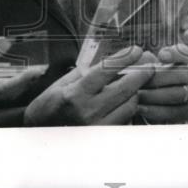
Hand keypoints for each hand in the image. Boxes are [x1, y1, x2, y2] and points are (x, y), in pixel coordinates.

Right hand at [23, 46, 153, 125]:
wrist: (38, 137)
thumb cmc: (48, 108)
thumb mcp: (61, 84)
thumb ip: (85, 73)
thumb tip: (110, 63)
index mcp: (75, 94)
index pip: (107, 70)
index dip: (125, 58)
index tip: (136, 50)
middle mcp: (87, 111)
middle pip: (125, 88)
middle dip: (141, 73)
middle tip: (149, 64)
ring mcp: (97, 127)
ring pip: (130, 105)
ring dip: (136, 91)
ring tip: (138, 82)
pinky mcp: (104, 138)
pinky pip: (126, 120)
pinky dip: (129, 108)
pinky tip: (128, 100)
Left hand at [135, 44, 187, 123]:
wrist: (159, 97)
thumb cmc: (151, 75)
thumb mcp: (148, 64)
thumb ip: (144, 59)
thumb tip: (138, 56)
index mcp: (181, 59)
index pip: (182, 52)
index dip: (174, 53)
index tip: (161, 56)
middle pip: (179, 74)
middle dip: (156, 78)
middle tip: (139, 81)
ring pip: (176, 94)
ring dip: (153, 95)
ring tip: (137, 94)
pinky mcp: (184, 111)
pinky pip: (171, 111)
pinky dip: (153, 110)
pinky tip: (140, 107)